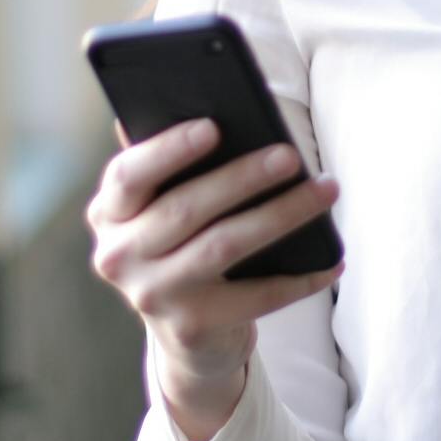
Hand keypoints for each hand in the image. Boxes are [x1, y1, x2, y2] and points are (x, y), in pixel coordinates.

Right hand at [86, 118, 341, 440]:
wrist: (186, 336)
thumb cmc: (179, 247)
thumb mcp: (159, 209)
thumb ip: (168, 165)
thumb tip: (201, 104)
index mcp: (108, 214)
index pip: (128, 176)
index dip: (168, 150)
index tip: (213, 127)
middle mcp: (120, 256)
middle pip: (185, 208)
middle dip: (243, 177)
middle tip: (290, 155)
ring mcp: (154, 295)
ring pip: (224, 245)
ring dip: (281, 215)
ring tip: (324, 190)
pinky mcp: (193, 326)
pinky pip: (257, 296)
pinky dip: (300, 277)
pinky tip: (332, 258)